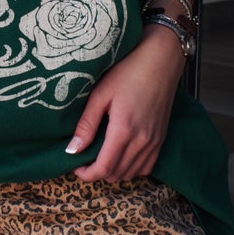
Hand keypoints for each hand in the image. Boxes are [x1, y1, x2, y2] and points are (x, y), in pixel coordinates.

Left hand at [65, 25, 184, 181]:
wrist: (161, 60)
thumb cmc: (129, 71)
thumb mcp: (101, 94)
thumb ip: (87, 125)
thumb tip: (72, 151)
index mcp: (124, 130)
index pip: (104, 168)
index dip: (87, 174)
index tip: (75, 167)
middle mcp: (142, 141)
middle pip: (116, 174)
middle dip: (97, 172)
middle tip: (85, 158)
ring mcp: (155, 141)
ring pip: (132, 173)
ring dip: (114, 171)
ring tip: (101, 156)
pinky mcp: (162, 138)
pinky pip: (146, 166)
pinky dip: (132, 168)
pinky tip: (122, 155)